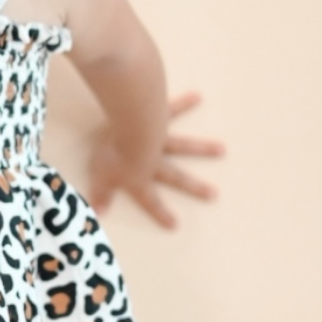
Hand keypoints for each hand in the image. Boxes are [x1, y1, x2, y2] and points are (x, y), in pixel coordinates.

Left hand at [88, 91, 224, 229]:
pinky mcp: (159, 119)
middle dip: (194, 187)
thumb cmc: (114, 154)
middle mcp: (154, 161)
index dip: (160, 213)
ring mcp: (160, 140)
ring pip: (184, 146)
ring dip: (203, 149)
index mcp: (140, 178)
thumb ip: (101, 195)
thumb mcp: (101, 178)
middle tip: (215, 194)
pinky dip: (185, 103)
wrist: (129, 127)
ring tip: (223, 149)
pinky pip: (172, 111)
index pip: (149, 201)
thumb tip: (98, 213)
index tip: (176, 225)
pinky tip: (197, 96)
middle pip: (177, 177)